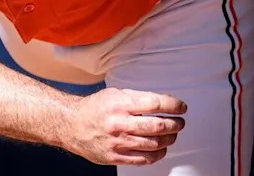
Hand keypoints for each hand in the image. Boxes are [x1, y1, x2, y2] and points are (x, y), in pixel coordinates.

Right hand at [63, 88, 186, 165]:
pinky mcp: (116, 157)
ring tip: (172, 134)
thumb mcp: (115, 94)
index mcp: (120, 104)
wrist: (72, 125)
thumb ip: (138, 98)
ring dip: (169, 139)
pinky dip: (157, 154)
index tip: (181, 107)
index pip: (155, 103)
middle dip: (175, 124)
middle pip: (157, 126)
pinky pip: (144, 159)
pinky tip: (160, 148)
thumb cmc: (94, 108)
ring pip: (154, 144)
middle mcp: (120, 123)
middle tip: (180, 122)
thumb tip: (163, 102)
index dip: (173, 105)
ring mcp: (118, 142)